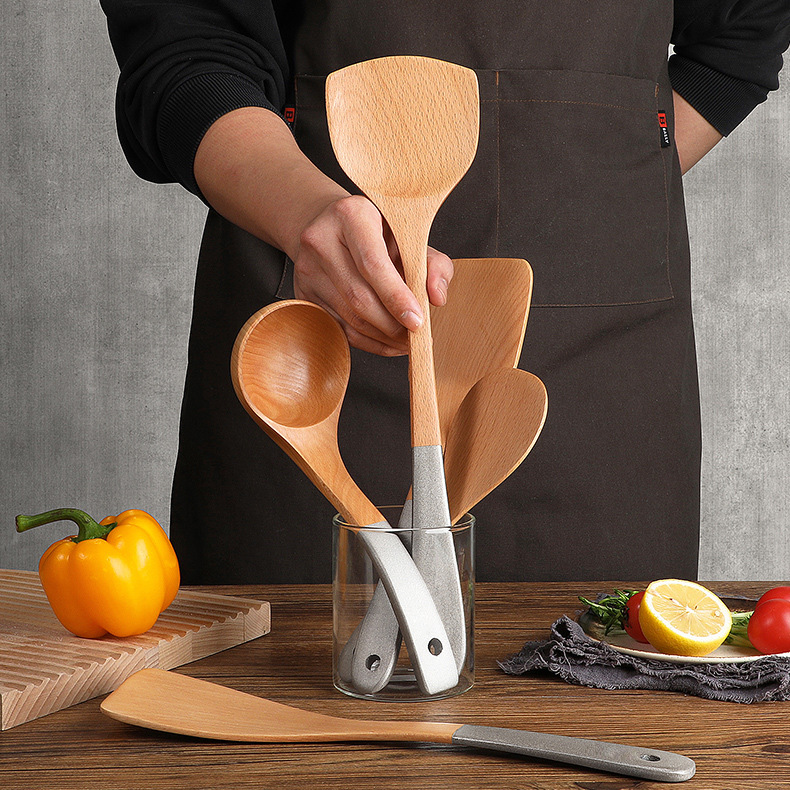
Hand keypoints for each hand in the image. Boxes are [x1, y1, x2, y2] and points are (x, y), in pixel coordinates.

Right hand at [292, 194, 452, 355]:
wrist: (328, 226)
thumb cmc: (376, 233)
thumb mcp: (409, 236)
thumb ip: (433, 263)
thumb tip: (436, 298)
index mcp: (351, 216)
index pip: (373, 263)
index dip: (396, 297)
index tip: (417, 320)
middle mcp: (321, 240)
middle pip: (359, 296)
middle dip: (391, 324)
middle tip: (415, 335)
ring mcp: (306, 270)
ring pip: (348, 317)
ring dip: (382, 336)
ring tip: (405, 341)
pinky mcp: (302, 295)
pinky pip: (338, 328)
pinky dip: (367, 341)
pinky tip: (386, 342)